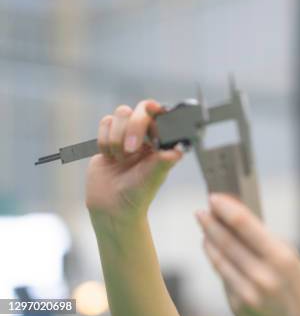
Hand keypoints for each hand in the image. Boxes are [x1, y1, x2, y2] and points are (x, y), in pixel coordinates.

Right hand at [86, 100, 182, 222]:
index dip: (156, 109)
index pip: (161, 114)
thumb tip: (179, 151)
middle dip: (133, 127)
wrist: (112, 207)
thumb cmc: (138, 193)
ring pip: (120, 114)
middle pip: (140, 109)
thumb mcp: (154, 177)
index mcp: (161, 140)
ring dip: (117, 137)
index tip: (153, 109)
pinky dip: (105, 140)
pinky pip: (105, 123)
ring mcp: (126, 135)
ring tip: (120, 158)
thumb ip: (165, 161)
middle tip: (131, 150)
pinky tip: (109, 157)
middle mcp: (146, 134)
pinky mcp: (108, 138)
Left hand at [195, 194, 299, 315]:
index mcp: (280, 258)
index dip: (225, 208)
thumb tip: (236, 220)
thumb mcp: (293, 259)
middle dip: (210, 224)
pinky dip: (219, 262)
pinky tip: (215, 251)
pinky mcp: (238, 307)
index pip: (243, 224)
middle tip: (201, 211)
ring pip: (219, 261)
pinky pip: (224, 279)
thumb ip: (265, 241)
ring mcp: (247, 295)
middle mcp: (261, 277)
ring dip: (209, 242)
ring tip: (205, 228)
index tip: (214, 197)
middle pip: (225, 242)